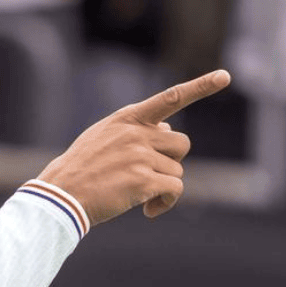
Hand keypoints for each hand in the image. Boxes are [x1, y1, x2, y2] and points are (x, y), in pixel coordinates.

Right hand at [37, 70, 231, 225]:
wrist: (61, 195)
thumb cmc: (81, 169)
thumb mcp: (102, 137)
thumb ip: (134, 130)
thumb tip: (167, 129)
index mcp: (127, 119)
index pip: (170, 98)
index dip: (200, 86)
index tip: (224, 76)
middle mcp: (136, 133)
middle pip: (181, 144)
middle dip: (171, 161)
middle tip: (149, 174)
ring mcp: (140, 156)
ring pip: (176, 170)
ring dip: (163, 185)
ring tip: (139, 195)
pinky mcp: (143, 180)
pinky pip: (174, 189)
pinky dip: (165, 202)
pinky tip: (148, 210)